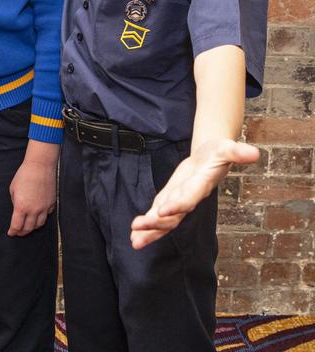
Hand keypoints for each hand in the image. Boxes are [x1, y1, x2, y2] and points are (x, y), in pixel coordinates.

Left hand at [8, 142, 57, 235]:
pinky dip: (42, 218)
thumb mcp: (13, 189)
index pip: (17, 225)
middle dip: (22, 232)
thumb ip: (15, 202)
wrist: (40, 166)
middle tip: (18, 233)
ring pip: (39, 224)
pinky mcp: (52, 204)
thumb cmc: (24, 175)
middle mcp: (34, 210)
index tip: (11, 233)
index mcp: (22, 207)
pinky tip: (38, 216)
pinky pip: (47, 215)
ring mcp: (44, 208)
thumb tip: (18, 209)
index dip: (13, 231)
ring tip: (28, 227)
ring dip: (33, 227)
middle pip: (29, 228)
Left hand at [130, 139, 258, 248]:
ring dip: (150, 230)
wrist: (211, 157)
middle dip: (157, 223)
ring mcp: (178, 201)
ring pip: (165, 220)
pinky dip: (147, 224)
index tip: (164, 211)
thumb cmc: (218, 153)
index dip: (179, 204)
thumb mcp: (227, 148)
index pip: (190, 197)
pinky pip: (158, 215)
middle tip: (139, 229)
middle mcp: (189, 198)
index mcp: (201, 186)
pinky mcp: (170, 199)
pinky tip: (134, 234)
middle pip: (174, 215)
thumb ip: (237, 151)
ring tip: (134, 241)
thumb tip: (255, 153)